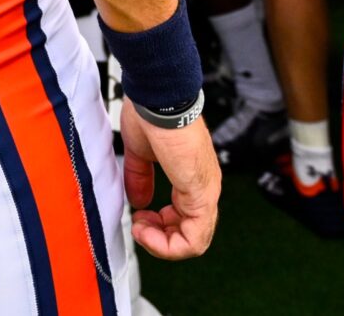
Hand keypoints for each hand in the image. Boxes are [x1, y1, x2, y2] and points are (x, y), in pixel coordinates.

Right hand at [121, 107, 220, 258]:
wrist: (157, 98)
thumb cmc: (151, 114)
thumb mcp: (141, 153)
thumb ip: (140, 179)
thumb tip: (139, 201)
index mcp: (191, 176)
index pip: (186, 218)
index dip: (160, 225)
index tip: (138, 215)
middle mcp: (204, 186)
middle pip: (191, 234)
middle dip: (160, 238)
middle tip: (138, 224)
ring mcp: (205, 191)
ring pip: (195, 241)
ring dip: (162, 244)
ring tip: (140, 228)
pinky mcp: (201, 194)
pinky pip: (194, 238)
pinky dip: (167, 245)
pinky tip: (145, 229)